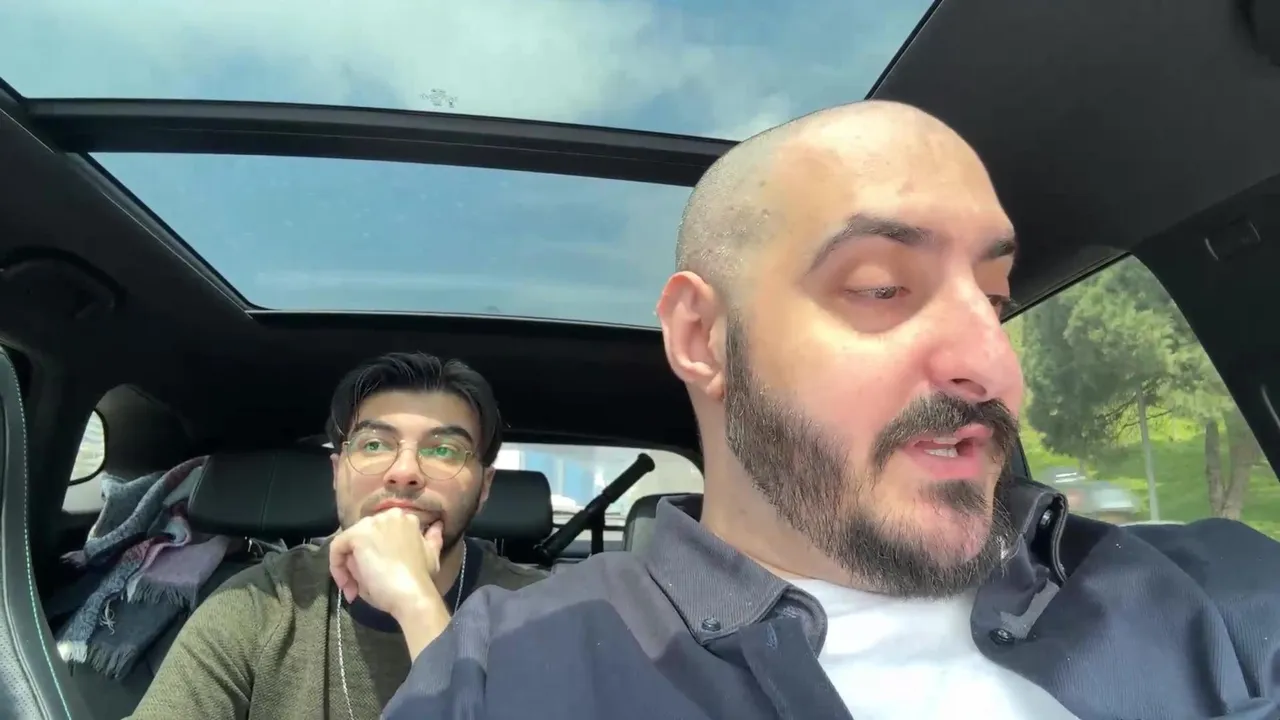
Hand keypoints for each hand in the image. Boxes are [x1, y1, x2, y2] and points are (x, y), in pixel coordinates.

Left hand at [329, 509, 445, 619]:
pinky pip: (337, 548)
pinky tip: (347, 585)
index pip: (378, 532)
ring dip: (348, 566)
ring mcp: (373, 523)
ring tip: (355, 589)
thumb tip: (438, 525)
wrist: (413, 593)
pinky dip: (336, 567)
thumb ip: (431, 538)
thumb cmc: (421, 578)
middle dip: (359, 561)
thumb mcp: (431, 554)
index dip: (375, 554)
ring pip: (349, 543)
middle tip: (361, 585)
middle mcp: (388, 515)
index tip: (377, 575)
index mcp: (406, 518)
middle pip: (362, 536)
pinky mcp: (358, 536)